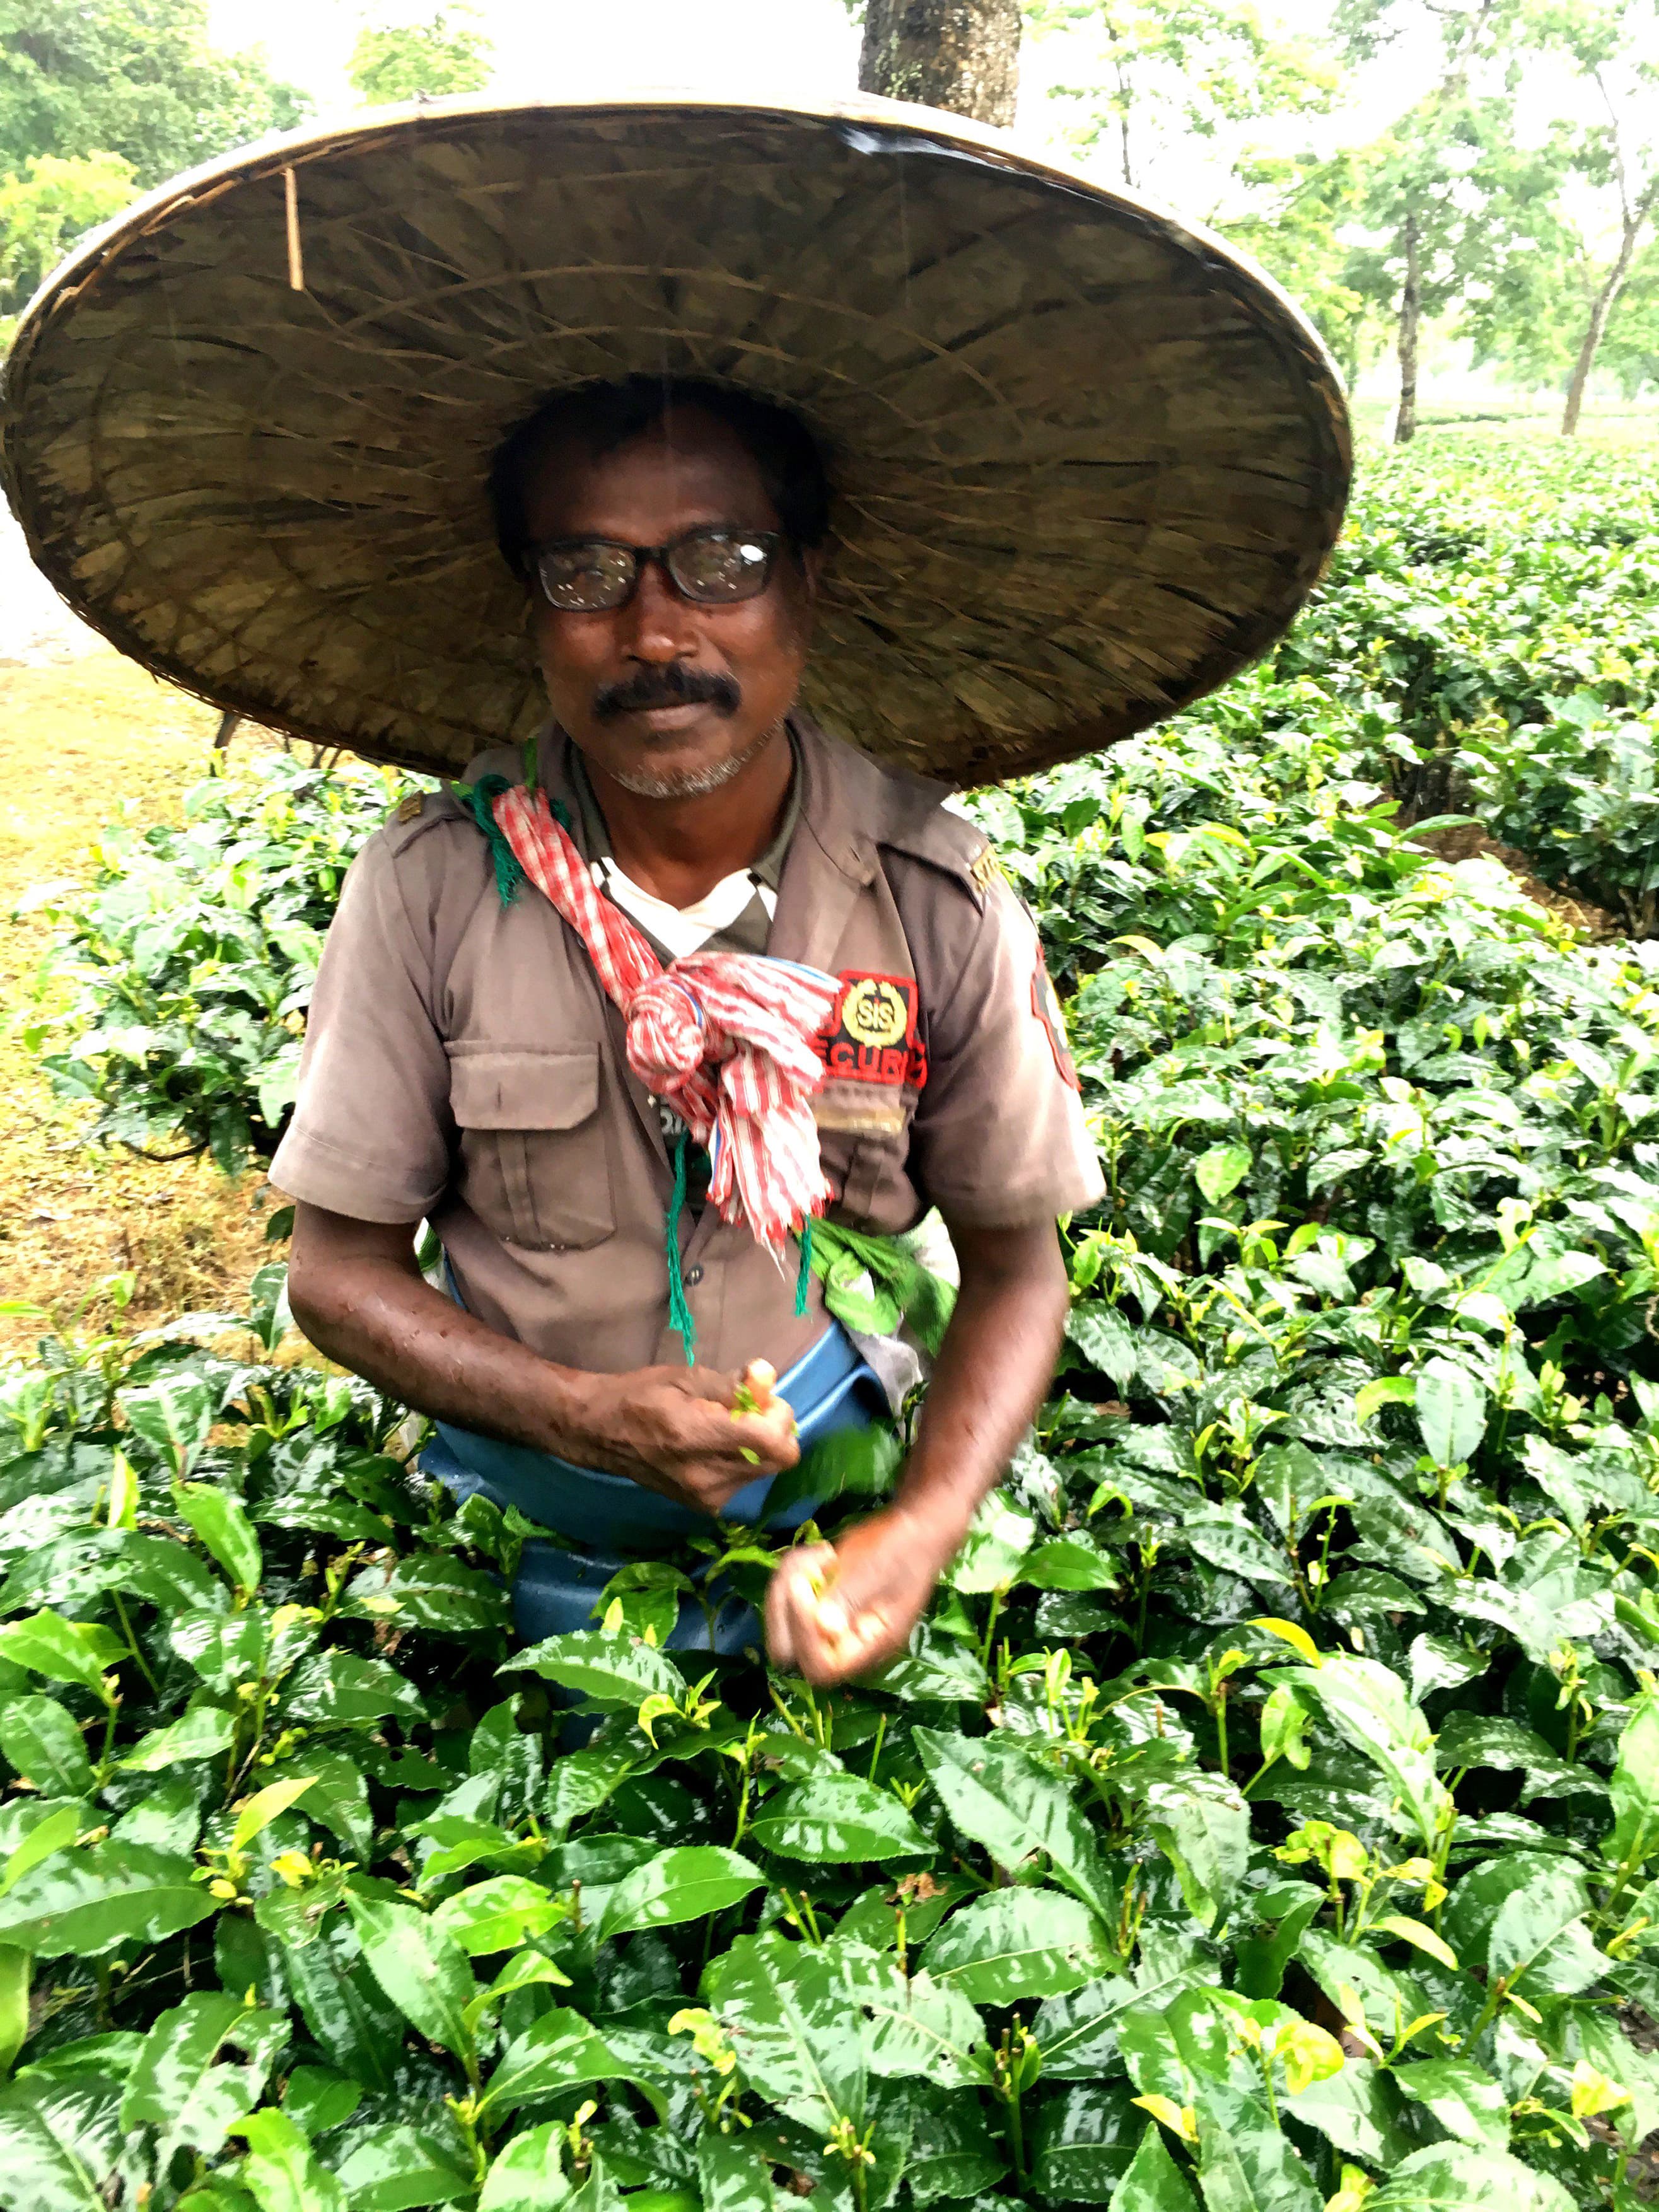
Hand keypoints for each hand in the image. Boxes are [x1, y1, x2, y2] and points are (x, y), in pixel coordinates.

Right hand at [561, 1359, 798, 1517]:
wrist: (601, 1433)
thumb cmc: (642, 1395)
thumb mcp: (687, 1378)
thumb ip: (732, 1384)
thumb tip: (768, 1376)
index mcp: (701, 1437)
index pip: (775, 1443)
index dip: (780, 1417)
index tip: (761, 1399)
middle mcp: (708, 1476)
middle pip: (778, 1460)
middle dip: (774, 1431)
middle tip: (747, 1411)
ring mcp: (706, 1497)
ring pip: (764, 1471)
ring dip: (759, 1448)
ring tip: (726, 1428)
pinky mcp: (703, 1506)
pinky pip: (744, 1482)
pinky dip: (742, 1463)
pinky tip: (715, 1448)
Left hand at [765, 1505, 955, 1686]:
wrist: (912, 1531)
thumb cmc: (903, 1549)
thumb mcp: (879, 1570)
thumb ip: (852, 1599)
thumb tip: (824, 1628)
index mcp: (869, 1648)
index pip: (822, 1668)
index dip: (804, 1635)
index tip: (803, 1587)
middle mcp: (844, 1647)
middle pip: (789, 1650)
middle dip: (785, 1603)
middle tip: (805, 1564)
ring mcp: (827, 1628)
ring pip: (780, 1622)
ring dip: (788, 1579)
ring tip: (820, 1552)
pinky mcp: (817, 1607)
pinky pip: (786, 1600)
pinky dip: (794, 1572)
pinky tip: (820, 1552)